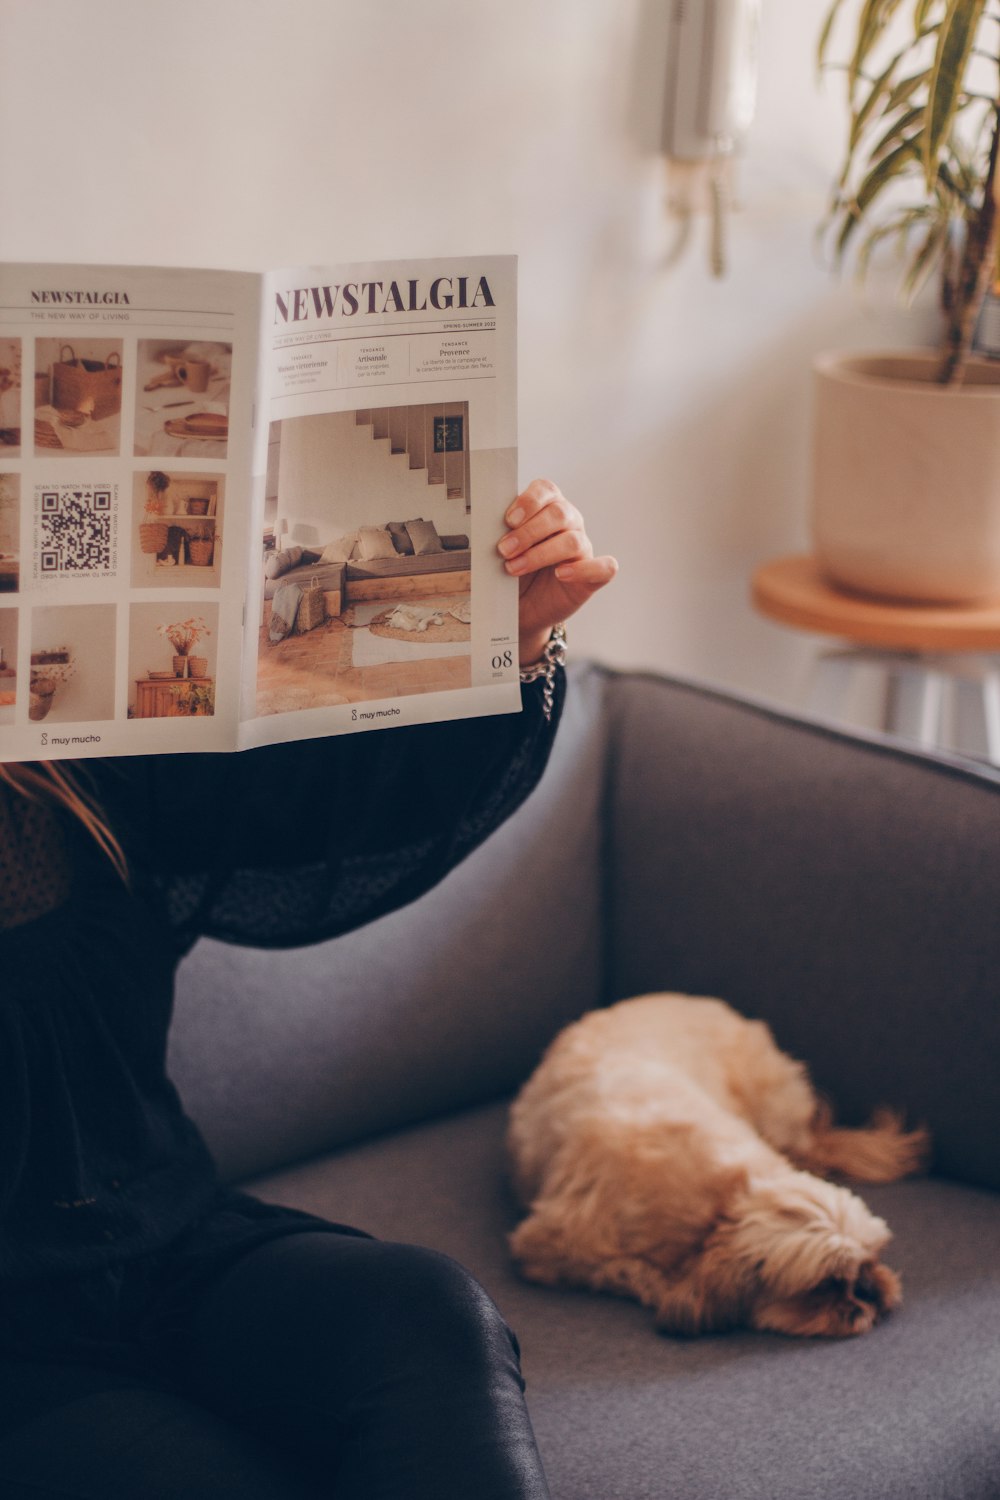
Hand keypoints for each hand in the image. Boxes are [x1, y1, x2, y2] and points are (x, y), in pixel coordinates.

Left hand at [497, 479, 617, 664]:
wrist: (521, 608)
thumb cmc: (514, 574)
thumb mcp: (502, 552)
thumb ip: (499, 535)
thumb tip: (484, 527)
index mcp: (547, 508)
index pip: (545, 490)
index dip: (528, 502)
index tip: (508, 520)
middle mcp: (569, 524)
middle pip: (559, 513)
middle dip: (528, 532)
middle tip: (504, 549)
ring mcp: (583, 549)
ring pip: (572, 541)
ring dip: (540, 554)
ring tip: (515, 568)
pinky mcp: (593, 576)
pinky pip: (605, 567)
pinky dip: (584, 569)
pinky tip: (561, 574)